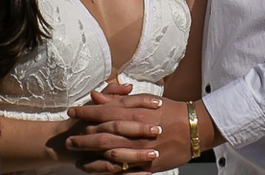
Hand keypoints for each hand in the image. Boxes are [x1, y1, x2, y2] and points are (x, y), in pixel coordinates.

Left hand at [66, 92, 183, 172]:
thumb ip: (120, 99)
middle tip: (69, 139)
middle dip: (83, 137)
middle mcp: (135, 131)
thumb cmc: (170, 111)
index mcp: (135, 113)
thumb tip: (97, 96)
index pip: (104, 112)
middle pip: (103, 136)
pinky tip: (97, 171)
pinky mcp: (147, 164)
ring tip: (78, 158)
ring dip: (92, 157)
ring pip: (110, 155)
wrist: (195, 128)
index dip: (86, 112)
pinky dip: (108, 171)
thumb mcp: (146, 100)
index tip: (72, 112)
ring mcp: (141, 149)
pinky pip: (124, 169)